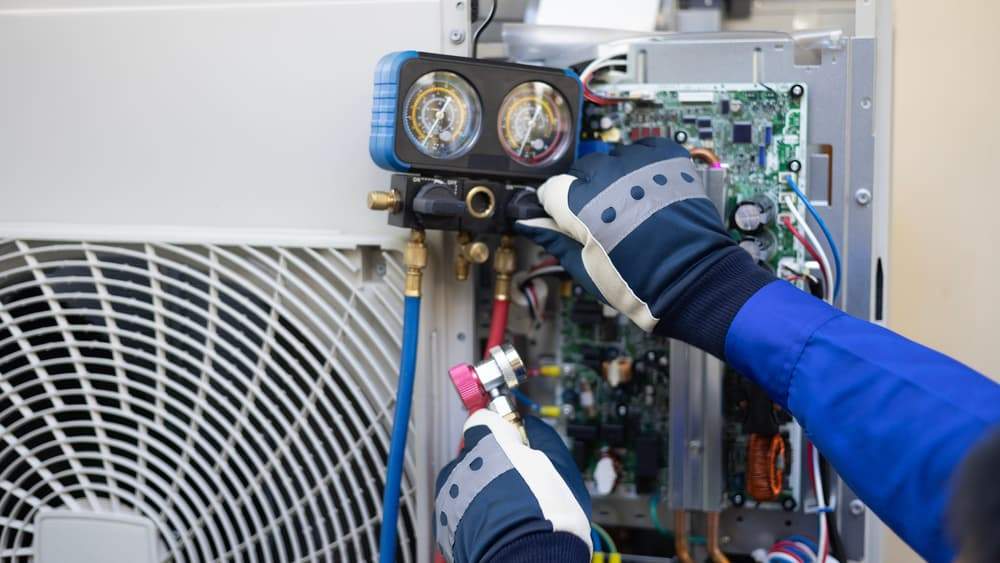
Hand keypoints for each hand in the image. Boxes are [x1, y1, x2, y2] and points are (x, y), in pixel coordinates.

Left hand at [434, 410, 590, 562]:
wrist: (528, 562)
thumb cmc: (549, 518)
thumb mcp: (562, 468)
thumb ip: (543, 438)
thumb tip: (532, 426)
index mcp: (492, 443)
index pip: (484, 419)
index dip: (500, 430)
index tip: (513, 440)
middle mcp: (465, 463)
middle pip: (476, 453)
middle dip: (493, 464)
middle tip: (519, 485)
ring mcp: (451, 493)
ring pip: (466, 481)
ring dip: (481, 490)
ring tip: (508, 512)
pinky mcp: (444, 522)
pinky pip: (458, 508)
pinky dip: (472, 515)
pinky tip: (496, 528)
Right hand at [516, 137, 773, 357]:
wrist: (694, 282)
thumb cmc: (638, 285)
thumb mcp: (586, 270)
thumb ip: (555, 240)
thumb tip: (528, 224)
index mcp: (581, 205)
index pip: (551, 189)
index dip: (556, 207)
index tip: (564, 219)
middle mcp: (608, 177)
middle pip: (583, 171)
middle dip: (586, 191)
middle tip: (601, 218)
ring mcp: (640, 164)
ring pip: (613, 159)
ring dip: (615, 177)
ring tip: (630, 205)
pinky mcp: (668, 159)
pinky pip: (645, 149)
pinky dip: (642, 164)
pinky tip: (647, 187)